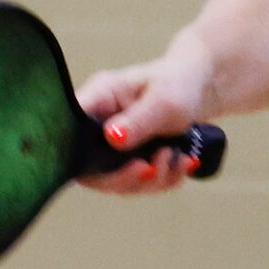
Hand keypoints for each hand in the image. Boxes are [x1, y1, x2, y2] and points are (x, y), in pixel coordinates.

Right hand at [75, 50, 211, 195]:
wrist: (199, 90)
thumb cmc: (178, 84)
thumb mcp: (163, 100)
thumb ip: (138, 119)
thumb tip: (112, 137)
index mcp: (97, 101)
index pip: (69, 132)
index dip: (83, 157)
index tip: (128, 161)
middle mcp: (98, 127)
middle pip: (90, 170)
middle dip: (125, 178)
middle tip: (152, 167)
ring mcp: (112, 147)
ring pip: (118, 183)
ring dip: (151, 179)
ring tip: (173, 155)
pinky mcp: (129, 161)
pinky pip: (140, 184)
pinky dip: (165, 180)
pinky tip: (184, 163)